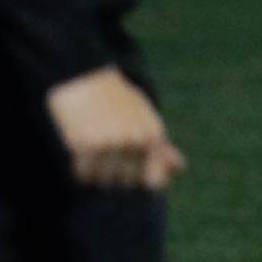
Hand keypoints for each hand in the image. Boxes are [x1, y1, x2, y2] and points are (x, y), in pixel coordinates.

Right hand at [46, 67, 185, 191]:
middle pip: (128, 182)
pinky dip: (82, 170)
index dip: (145, 181)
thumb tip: (179, 168)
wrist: (83, 79)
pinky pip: (84, 175)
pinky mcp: (84, 146)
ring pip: (105, 181)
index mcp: (152, 136)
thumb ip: (161, 145)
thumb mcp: (145, 118)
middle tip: (110, 153)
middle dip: (120, 174)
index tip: (137, 170)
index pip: (155, 181)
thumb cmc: (118, 101)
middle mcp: (133, 142)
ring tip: (96, 153)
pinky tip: (82, 154)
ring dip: (99, 174)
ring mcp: (109, 145)